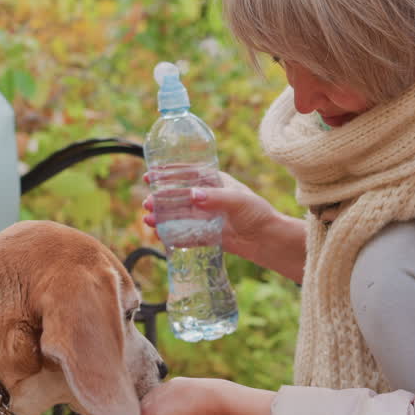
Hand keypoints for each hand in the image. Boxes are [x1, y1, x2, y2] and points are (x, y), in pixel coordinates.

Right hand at [143, 171, 277, 258]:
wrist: (267, 240)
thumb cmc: (257, 214)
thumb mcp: (238, 201)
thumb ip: (215, 198)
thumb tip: (192, 194)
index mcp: (215, 182)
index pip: (187, 174)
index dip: (167, 174)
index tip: (150, 176)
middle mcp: (207, 198)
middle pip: (178, 196)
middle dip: (160, 198)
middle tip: (147, 202)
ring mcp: (205, 217)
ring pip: (178, 214)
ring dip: (162, 216)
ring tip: (148, 219)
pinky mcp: (205, 235)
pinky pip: (184, 233)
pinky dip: (170, 233)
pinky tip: (159, 234)